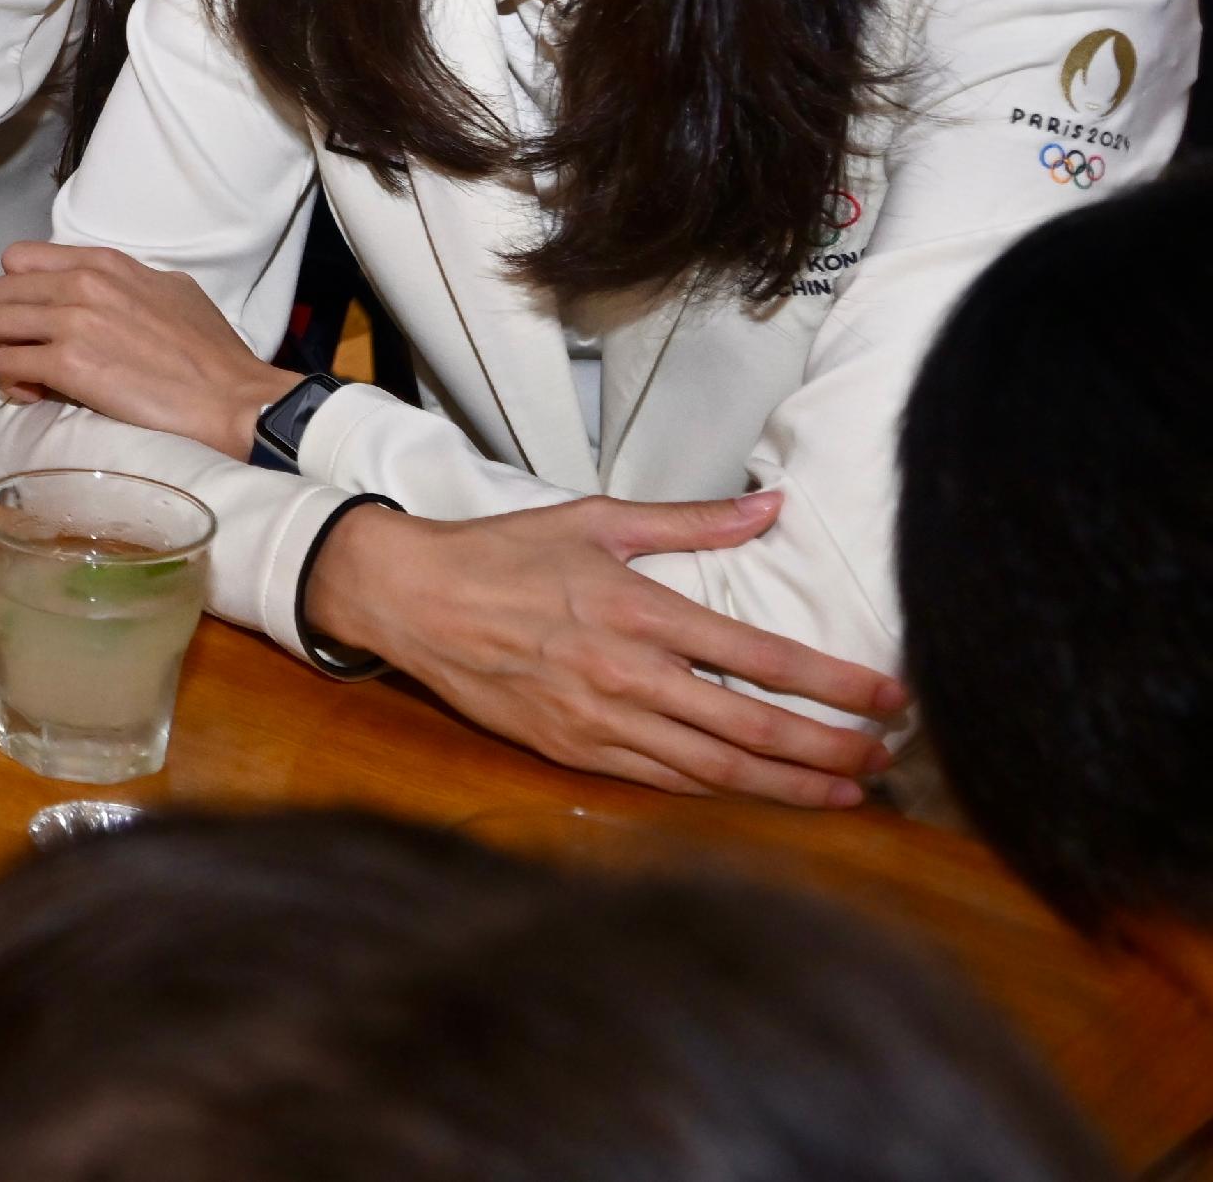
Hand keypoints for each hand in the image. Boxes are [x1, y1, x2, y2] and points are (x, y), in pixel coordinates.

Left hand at [0, 240, 296, 455]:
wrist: (234, 398)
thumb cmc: (213, 355)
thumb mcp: (173, 291)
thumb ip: (128, 282)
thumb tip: (105, 292)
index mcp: (105, 264)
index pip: (21, 258)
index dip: (21, 291)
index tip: (36, 317)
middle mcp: (83, 284)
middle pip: (0, 292)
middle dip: (8, 325)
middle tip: (30, 351)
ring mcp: (72, 322)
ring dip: (4, 352)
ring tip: (31, 376)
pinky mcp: (67, 364)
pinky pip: (5, 365)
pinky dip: (12, 383)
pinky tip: (36, 394)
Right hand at [303, 491, 906, 806]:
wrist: (411, 600)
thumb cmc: (502, 553)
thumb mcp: (595, 519)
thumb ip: (691, 521)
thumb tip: (771, 505)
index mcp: (639, 610)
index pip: (761, 655)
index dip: (834, 682)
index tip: (889, 696)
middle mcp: (626, 673)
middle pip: (751, 727)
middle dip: (829, 749)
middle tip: (887, 758)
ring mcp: (598, 721)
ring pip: (714, 770)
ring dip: (788, 786)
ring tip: (846, 793)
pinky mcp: (572, 752)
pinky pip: (662, 782)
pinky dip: (721, 794)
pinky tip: (761, 795)